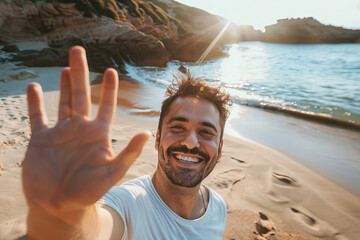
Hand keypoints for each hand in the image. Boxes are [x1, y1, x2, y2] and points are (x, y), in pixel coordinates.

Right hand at [22, 46, 149, 224]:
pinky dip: (34, 102)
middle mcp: (80, 129)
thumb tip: (147, 132)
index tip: (111, 70)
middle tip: (78, 50)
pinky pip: (37, 116)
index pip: (106, 105)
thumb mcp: (112, 172)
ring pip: (62, 101)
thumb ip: (129, 152)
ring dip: (63, 83)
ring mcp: (60, 133)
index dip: (109, 88)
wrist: (60, 206)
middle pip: (81, 95)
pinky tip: (34, 87)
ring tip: (65, 66)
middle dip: (80, 72)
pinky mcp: (41, 140)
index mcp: (98, 133)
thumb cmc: (89, 192)